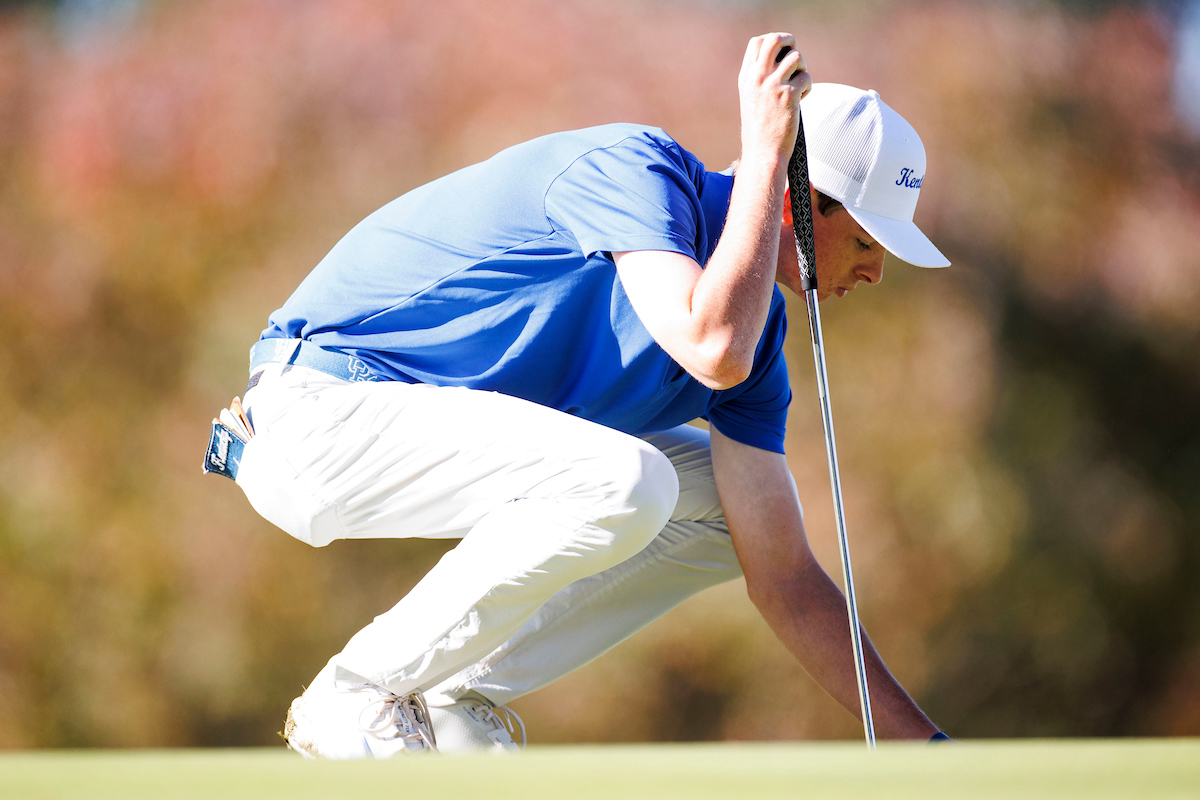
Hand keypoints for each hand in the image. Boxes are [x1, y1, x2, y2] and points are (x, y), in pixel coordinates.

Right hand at [737, 33, 810, 164]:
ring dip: (802, 68)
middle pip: (775, 40)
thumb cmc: (759, 128)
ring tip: (798, 84)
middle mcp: (757, 78)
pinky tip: (800, 100)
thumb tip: (781, 56)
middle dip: (790, 41)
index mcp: (747, 77)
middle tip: (795, 53)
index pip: (757, 42)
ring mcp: (772, 85)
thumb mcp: (751, 98)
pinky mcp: (788, 96)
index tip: (781, 51)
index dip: (772, 41)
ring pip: (796, 57)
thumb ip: (760, 77)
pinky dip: (807, 88)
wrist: (762, 152)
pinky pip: (806, 78)